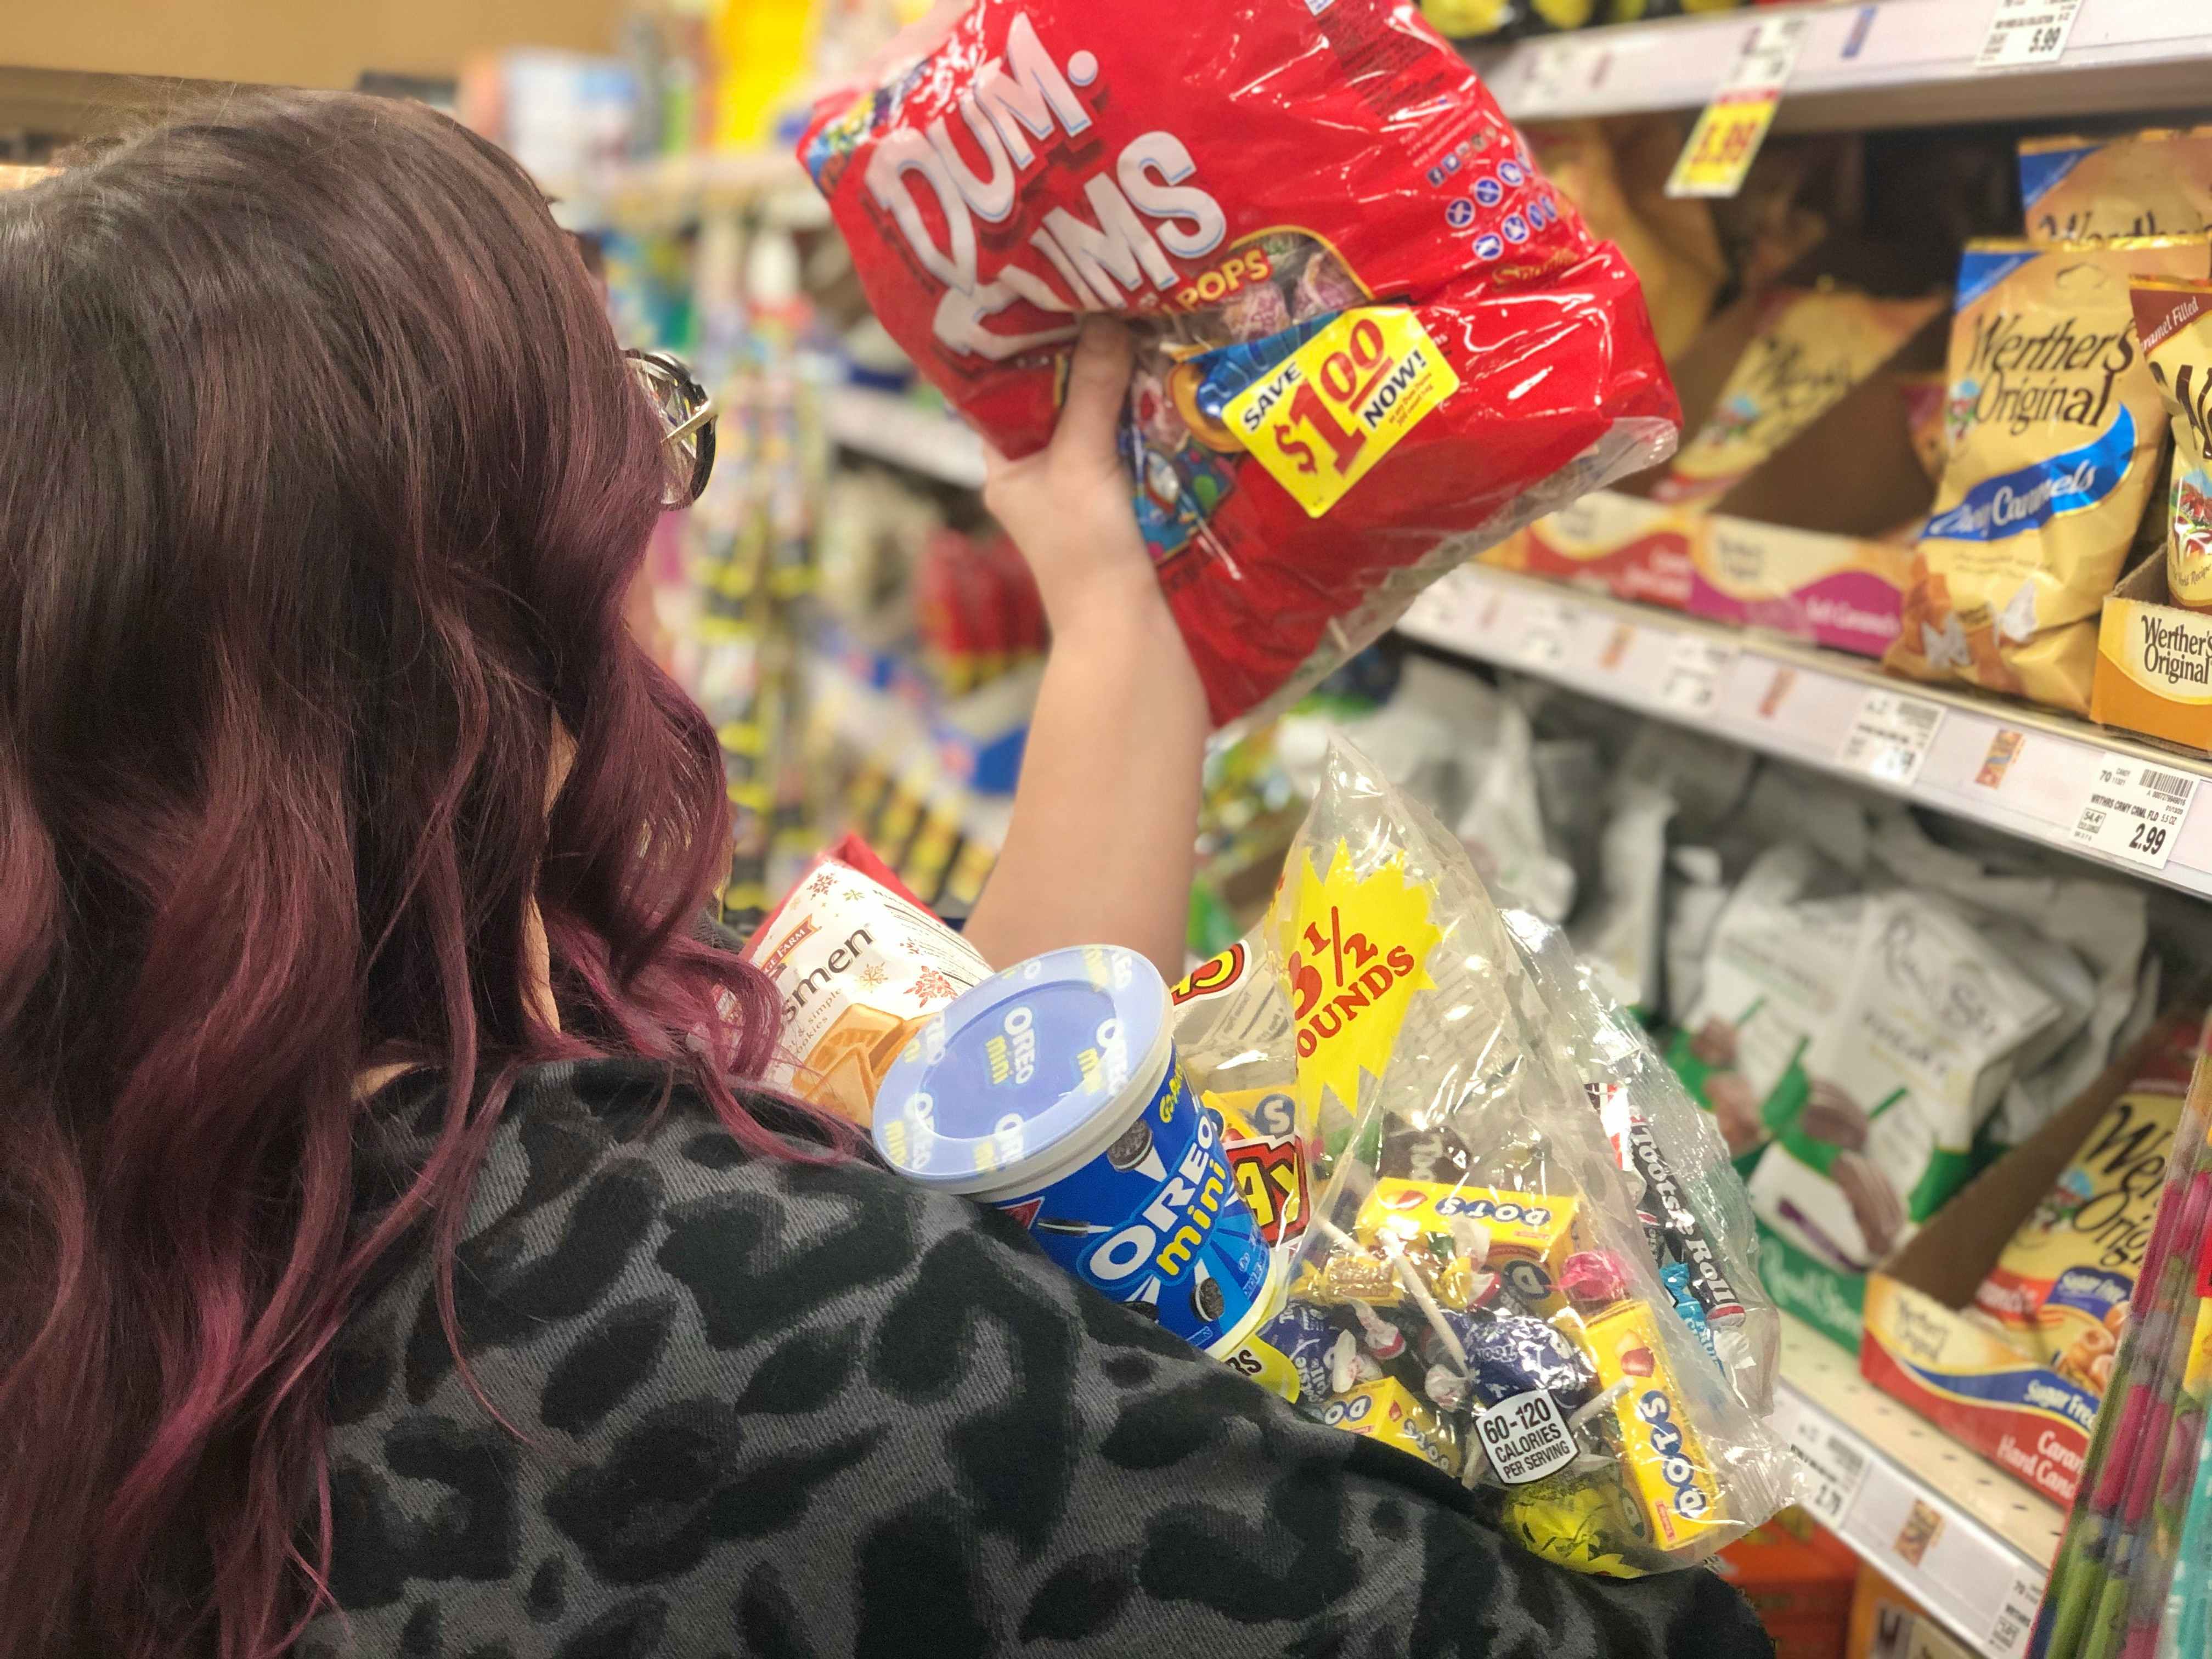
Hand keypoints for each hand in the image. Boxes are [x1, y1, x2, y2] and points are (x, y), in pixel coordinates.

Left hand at [982, 319, 1159, 628]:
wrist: (1132, 634)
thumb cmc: (1086, 555)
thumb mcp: (1082, 463)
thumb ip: (1093, 392)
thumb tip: (1104, 319)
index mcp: (1006, 464)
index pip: (1003, 388)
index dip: (1025, 343)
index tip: (1051, 293)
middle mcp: (1040, 471)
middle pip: (1059, 395)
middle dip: (1086, 352)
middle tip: (1112, 294)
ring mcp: (1085, 486)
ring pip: (1101, 415)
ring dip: (1124, 378)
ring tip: (1145, 318)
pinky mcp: (1128, 498)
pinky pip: (1136, 440)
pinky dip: (1151, 411)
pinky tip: (1174, 373)